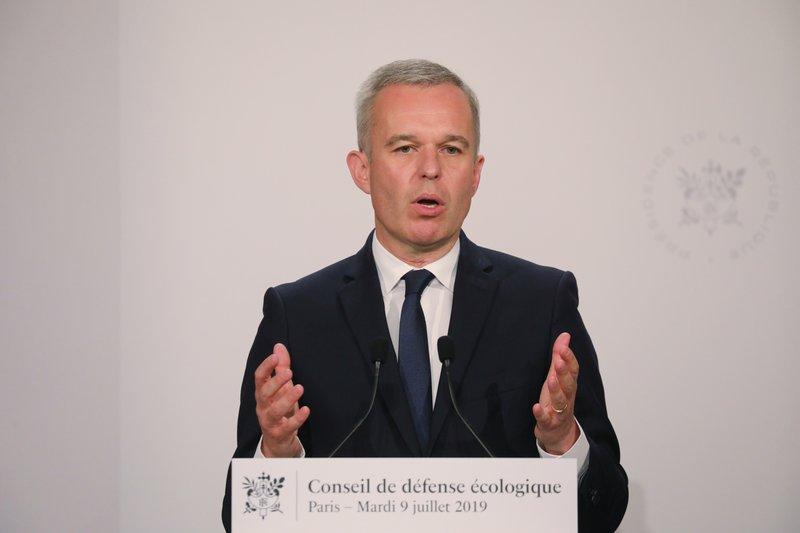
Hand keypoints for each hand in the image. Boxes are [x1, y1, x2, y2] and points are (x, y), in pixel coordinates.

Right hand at [254, 343, 309, 456]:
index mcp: (263, 393)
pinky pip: (287, 427)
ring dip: (286, 399)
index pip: (259, 378)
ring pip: (274, 411)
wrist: (278, 440)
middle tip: (289, 372)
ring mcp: (270, 421)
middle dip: (276, 382)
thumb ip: (280, 368)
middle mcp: (263, 407)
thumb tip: (278, 347)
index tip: (275, 357)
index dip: (265, 367)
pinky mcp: (279, 433)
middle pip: (264, 393)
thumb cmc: (279, 410)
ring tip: (299, 388)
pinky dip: (296, 419)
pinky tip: (306, 410)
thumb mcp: (281, 388)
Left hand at [532, 332, 579, 454]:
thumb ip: (560, 357)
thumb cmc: (557, 401)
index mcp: (569, 385)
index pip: (573, 371)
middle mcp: (566, 397)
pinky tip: (536, 407)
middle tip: (558, 361)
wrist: (559, 432)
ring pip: (560, 401)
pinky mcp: (549, 423)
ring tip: (550, 380)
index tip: (563, 347)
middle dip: (564, 373)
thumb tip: (565, 335)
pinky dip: (541, 414)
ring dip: (556, 391)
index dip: (569, 359)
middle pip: (568, 385)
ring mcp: (559, 412)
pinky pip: (546, 419)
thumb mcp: (557, 377)